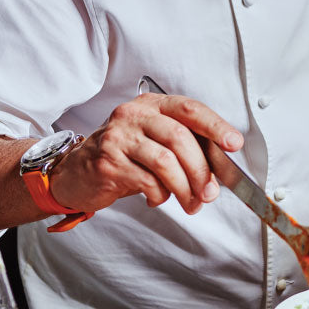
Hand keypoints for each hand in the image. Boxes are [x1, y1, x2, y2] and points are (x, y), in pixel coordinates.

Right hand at [47, 93, 243, 215]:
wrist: (75, 173)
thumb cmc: (122, 156)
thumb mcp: (152, 140)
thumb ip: (182, 145)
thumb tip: (218, 168)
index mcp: (151, 105)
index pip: (190, 109)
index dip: (215, 126)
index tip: (233, 143)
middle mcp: (133, 116)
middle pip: (180, 138)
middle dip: (201, 169)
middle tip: (210, 192)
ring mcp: (118, 137)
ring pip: (166, 162)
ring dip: (184, 188)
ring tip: (190, 203)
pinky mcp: (108, 163)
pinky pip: (147, 181)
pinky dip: (160, 195)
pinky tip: (157, 198)